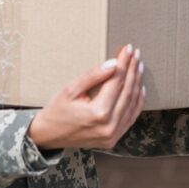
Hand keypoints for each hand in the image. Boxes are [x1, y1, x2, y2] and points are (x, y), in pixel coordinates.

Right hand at [27, 44, 144, 149]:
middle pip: (127, 92)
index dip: (123, 63)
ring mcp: (112, 135)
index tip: (128, 49)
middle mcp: (109, 127)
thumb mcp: (70, 90)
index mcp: (98, 113)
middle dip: (132, 70)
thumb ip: (92, 76)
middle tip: (136, 54)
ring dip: (137, 83)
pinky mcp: (113, 139)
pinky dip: (136, 102)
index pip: (116, 82)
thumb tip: (114, 64)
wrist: (49, 135)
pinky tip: (140, 88)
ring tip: (138, 66)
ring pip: (132, 104)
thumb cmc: (56, 111)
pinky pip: (130, 118)